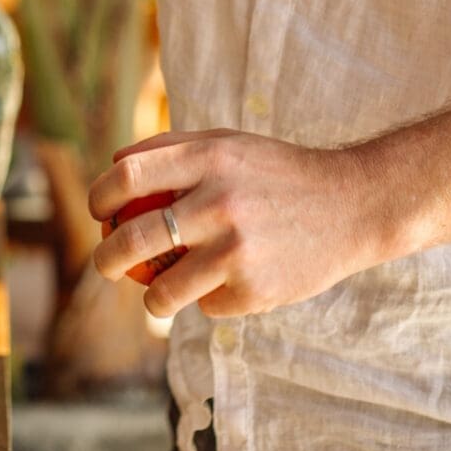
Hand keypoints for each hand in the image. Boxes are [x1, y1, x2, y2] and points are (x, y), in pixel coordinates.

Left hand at [88, 129, 380, 318]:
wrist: (353, 205)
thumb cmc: (277, 172)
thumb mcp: (228, 143)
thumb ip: (172, 148)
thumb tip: (113, 165)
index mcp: (210, 159)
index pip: (128, 176)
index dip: (99, 196)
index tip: (98, 212)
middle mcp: (221, 202)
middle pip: (134, 238)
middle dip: (105, 258)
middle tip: (103, 264)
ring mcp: (239, 250)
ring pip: (164, 291)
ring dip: (151, 299)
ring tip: (154, 298)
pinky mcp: (257, 290)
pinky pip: (209, 306)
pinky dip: (210, 301)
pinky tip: (229, 286)